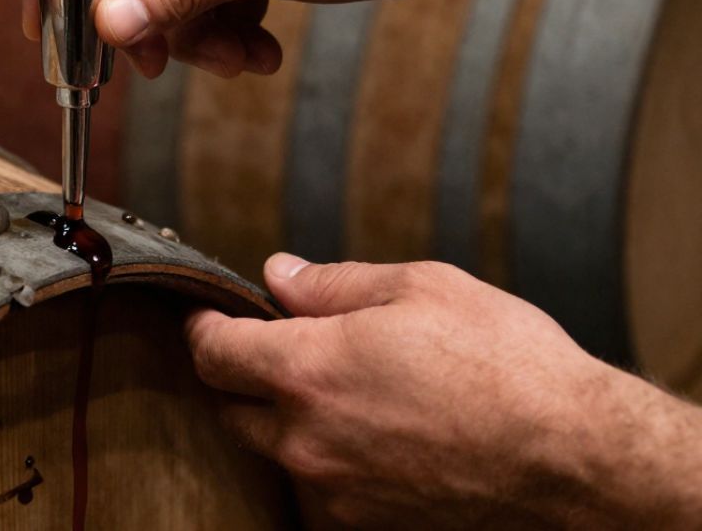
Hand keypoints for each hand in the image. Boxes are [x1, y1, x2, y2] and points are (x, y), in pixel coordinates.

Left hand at [186, 254, 701, 528]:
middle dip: (240, 376)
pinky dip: (324, 461)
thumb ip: (332, 284)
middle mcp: (305, 438)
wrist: (575, 458)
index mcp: (306, 369)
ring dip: (282, 421)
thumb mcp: (420, 288)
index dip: (204, 326)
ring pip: (272, 452)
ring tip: (335, 392)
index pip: (212, 352)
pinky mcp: (364, 523)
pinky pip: (317, 488)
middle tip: (274, 347)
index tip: (211, 314)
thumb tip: (277, 275)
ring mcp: (332, 489)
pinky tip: (368, 435)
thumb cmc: (506, 362)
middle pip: (229, 407)